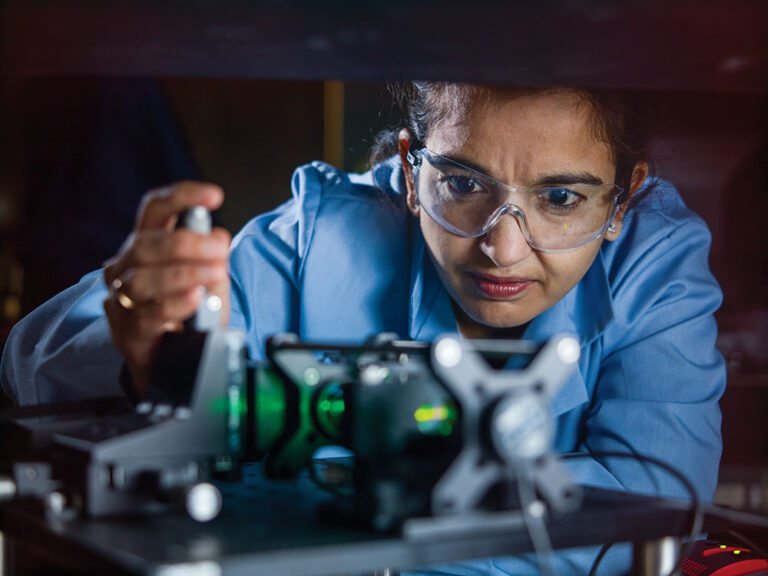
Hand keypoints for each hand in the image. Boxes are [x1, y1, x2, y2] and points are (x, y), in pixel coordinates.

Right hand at [103, 182, 230, 396]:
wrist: (177, 365)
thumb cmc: (192, 315)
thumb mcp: (210, 281)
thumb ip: (214, 259)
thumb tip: (218, 237)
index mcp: (146, 245)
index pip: (154, 210)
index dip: (182, 197)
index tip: (214, 196)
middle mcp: (125, 268)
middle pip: (145, 245)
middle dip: (186, 243)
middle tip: (221, 250)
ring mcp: (121, 301)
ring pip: (141, 280)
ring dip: (183, 274)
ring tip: (215, 274)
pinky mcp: (127, 334)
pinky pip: (147, 315)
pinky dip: (173, 304)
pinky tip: (195, 298)